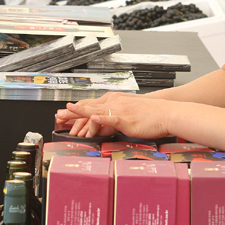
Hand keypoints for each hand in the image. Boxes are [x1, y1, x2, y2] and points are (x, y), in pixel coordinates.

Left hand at [56, 92, 173, 139]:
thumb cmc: (150, 115)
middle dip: (72, 112)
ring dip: (80, 113)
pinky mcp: (126, 119)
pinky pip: (110, 118)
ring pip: (96, 111)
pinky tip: (92, 118)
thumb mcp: (128, 114)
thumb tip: (103, 124)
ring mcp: (119, 110)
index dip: (76, 110)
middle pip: (88, 107)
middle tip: (58, 116)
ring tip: (67, 113)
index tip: (63, 114)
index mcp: (114, 101)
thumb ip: (114, 118)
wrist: (166, 113)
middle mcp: (114, 103)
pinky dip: (100, 118)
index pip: (90, 105)